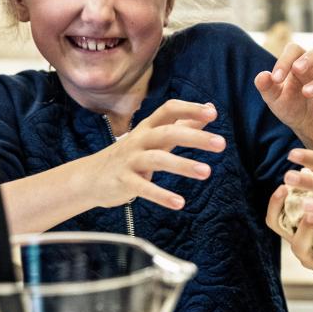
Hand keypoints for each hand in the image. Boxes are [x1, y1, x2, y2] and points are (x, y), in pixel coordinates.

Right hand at [88, 99, 225, 210]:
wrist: (91, 177)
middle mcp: (140, 140)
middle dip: (195, 137)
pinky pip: (143, 188)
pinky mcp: (124, 181)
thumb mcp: (155, 136)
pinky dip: (161, 196)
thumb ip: (183, 124)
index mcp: (149, 127)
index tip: (213, 112)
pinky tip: (179, 203)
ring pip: (158, 159)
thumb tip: (210, 108)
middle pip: (168, 132)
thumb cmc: (131, 154)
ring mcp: (131, 160)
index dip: (190, 109)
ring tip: (206, 172)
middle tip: (221, 144)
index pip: (169, 110)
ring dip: (183, 165)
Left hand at [255, 42, 312, 146]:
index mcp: (303, 64)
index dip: (285, 60)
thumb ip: (266, 87)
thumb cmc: (291, 107)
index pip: (296, 50)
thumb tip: (262, 76)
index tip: (275, 79)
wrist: (308, 130)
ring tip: (306, 93)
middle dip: (312, 57)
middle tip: (297, 70)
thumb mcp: (275, 99)